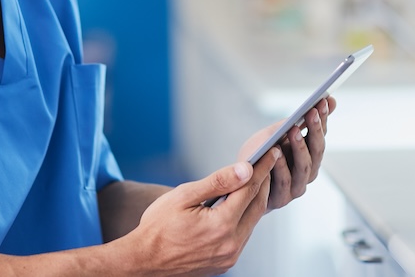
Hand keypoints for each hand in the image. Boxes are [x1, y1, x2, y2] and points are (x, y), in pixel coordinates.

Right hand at [119, 147, 280, 275]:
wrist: (142, 261)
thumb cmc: (157, 226)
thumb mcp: (183, 196)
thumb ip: (216, 182)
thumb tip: (245, 168)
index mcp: (221, 225)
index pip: (249, 189)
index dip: (262, 168)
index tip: (272, 151)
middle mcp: (231, 244)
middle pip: (257, 205)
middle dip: (264, 181)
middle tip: (269, 160)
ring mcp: (230, 256)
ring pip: (252, 221)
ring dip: (256, 199)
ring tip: (257, 178)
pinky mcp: (226, 262)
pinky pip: (243, 235)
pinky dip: (245, 216)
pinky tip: (241, 203)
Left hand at [237, 96, 335, 210]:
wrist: (239, 182)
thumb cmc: (260, 154)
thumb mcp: (278, 132)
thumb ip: (300, 119)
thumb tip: (329, 99)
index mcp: (310, 156)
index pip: (321, 136)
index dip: (323, 119)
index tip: (323, 100)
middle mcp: (308, 172)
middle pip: (317, 152)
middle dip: (315, 130)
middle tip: (311, 112)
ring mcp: (296, 186)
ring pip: (305, 167)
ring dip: (300, 148)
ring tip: (294, 130)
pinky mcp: (281, 198)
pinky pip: (284, 181)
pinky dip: (282, 166)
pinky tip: (277, 152)